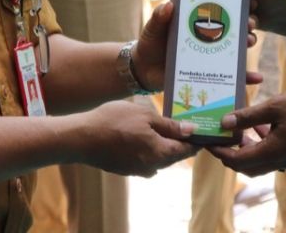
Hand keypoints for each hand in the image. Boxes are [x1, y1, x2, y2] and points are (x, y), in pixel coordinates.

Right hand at [77, 100, 197, 176]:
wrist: (81, 138)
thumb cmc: (114, 121)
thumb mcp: (145, 116)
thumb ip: (169, 125)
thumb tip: (190, 130)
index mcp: (160, 153)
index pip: (186, 150)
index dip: (196, 140)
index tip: (204, 132)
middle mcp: (152, 166)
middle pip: (174, 155)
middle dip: (181, 142)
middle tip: (186, 125)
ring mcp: (138, 170)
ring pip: (159, 158)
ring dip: (164, 145)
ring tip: (166, 127)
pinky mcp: (126, 169)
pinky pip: (145, 160)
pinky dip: (150, 149)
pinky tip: (145, 135)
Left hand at [134, 0, 262, 91]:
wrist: (144, 69)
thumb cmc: (150, 42)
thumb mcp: (153, 27)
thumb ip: (159, 17)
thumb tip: (168, 5)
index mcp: (197, 19)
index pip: (221, 7)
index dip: (237, 2)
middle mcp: (209, 35)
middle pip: (234, 26)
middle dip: (246, 23)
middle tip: (250, 22)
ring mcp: (212, 54)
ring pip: (236, 47)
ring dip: (247, 43)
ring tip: (250, 42)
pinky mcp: (211, 73)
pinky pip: (231, 75)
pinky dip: (245, 77)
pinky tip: (256, 78)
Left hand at [207, 88, 285, 175]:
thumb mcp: (274, 106)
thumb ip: (248, 116)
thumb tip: (224, 123)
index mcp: (271, 152)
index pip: (237, 161)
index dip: (220, 153)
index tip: (208, 143)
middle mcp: (279, 160)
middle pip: (246, 166)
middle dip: (230, 154)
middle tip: (219, 139)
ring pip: (259, 162)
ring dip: (245, 150)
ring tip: (237, 131)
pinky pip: (271, 155)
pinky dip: (260, 145)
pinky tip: (260, 126)